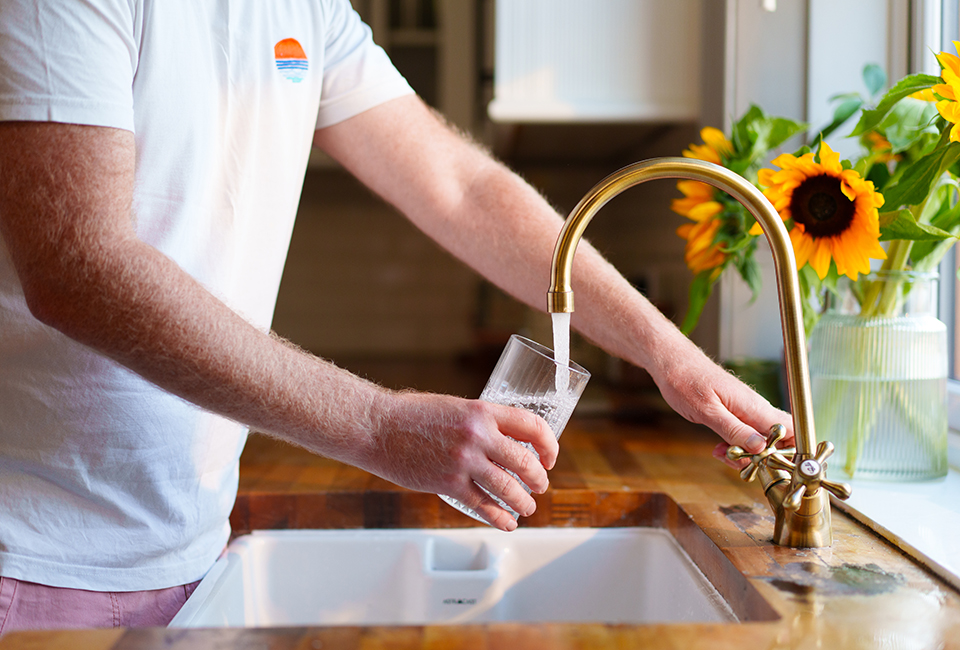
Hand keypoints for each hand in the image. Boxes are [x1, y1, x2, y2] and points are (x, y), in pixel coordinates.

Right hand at [366, 391, 558, 531]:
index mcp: (482, 411)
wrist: (376, 427)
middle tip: (540, 485)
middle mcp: (477, 435)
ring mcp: (463, 462)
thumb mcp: (454, 407)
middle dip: (539, 479)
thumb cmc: (410, 414)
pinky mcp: (447, 484)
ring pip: (509, 488)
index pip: (532, 426)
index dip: (549, 444)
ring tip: (527, 507)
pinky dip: (499, 517)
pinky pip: (483, 506)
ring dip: (523, 502)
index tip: (549, 457)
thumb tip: (502, 439)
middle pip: (526, 462)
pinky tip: (507, 522)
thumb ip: (479, 422)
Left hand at [651, 337, 794, 469]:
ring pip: (760, 442)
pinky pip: (745, 436)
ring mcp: (747, 412)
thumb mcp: (707, 411)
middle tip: (738, 461)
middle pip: (778, 442)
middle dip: (763, 460)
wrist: (673, 363)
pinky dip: (734, 446)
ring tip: (722, 453)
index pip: (792, 430)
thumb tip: (761, 448)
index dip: (794, 451)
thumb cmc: (686, 381)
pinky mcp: (736, 414)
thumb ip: (734, 430)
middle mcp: (756, 409)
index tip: (777, 467)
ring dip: (744, 455)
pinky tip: (718, 448)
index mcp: (754, 407)